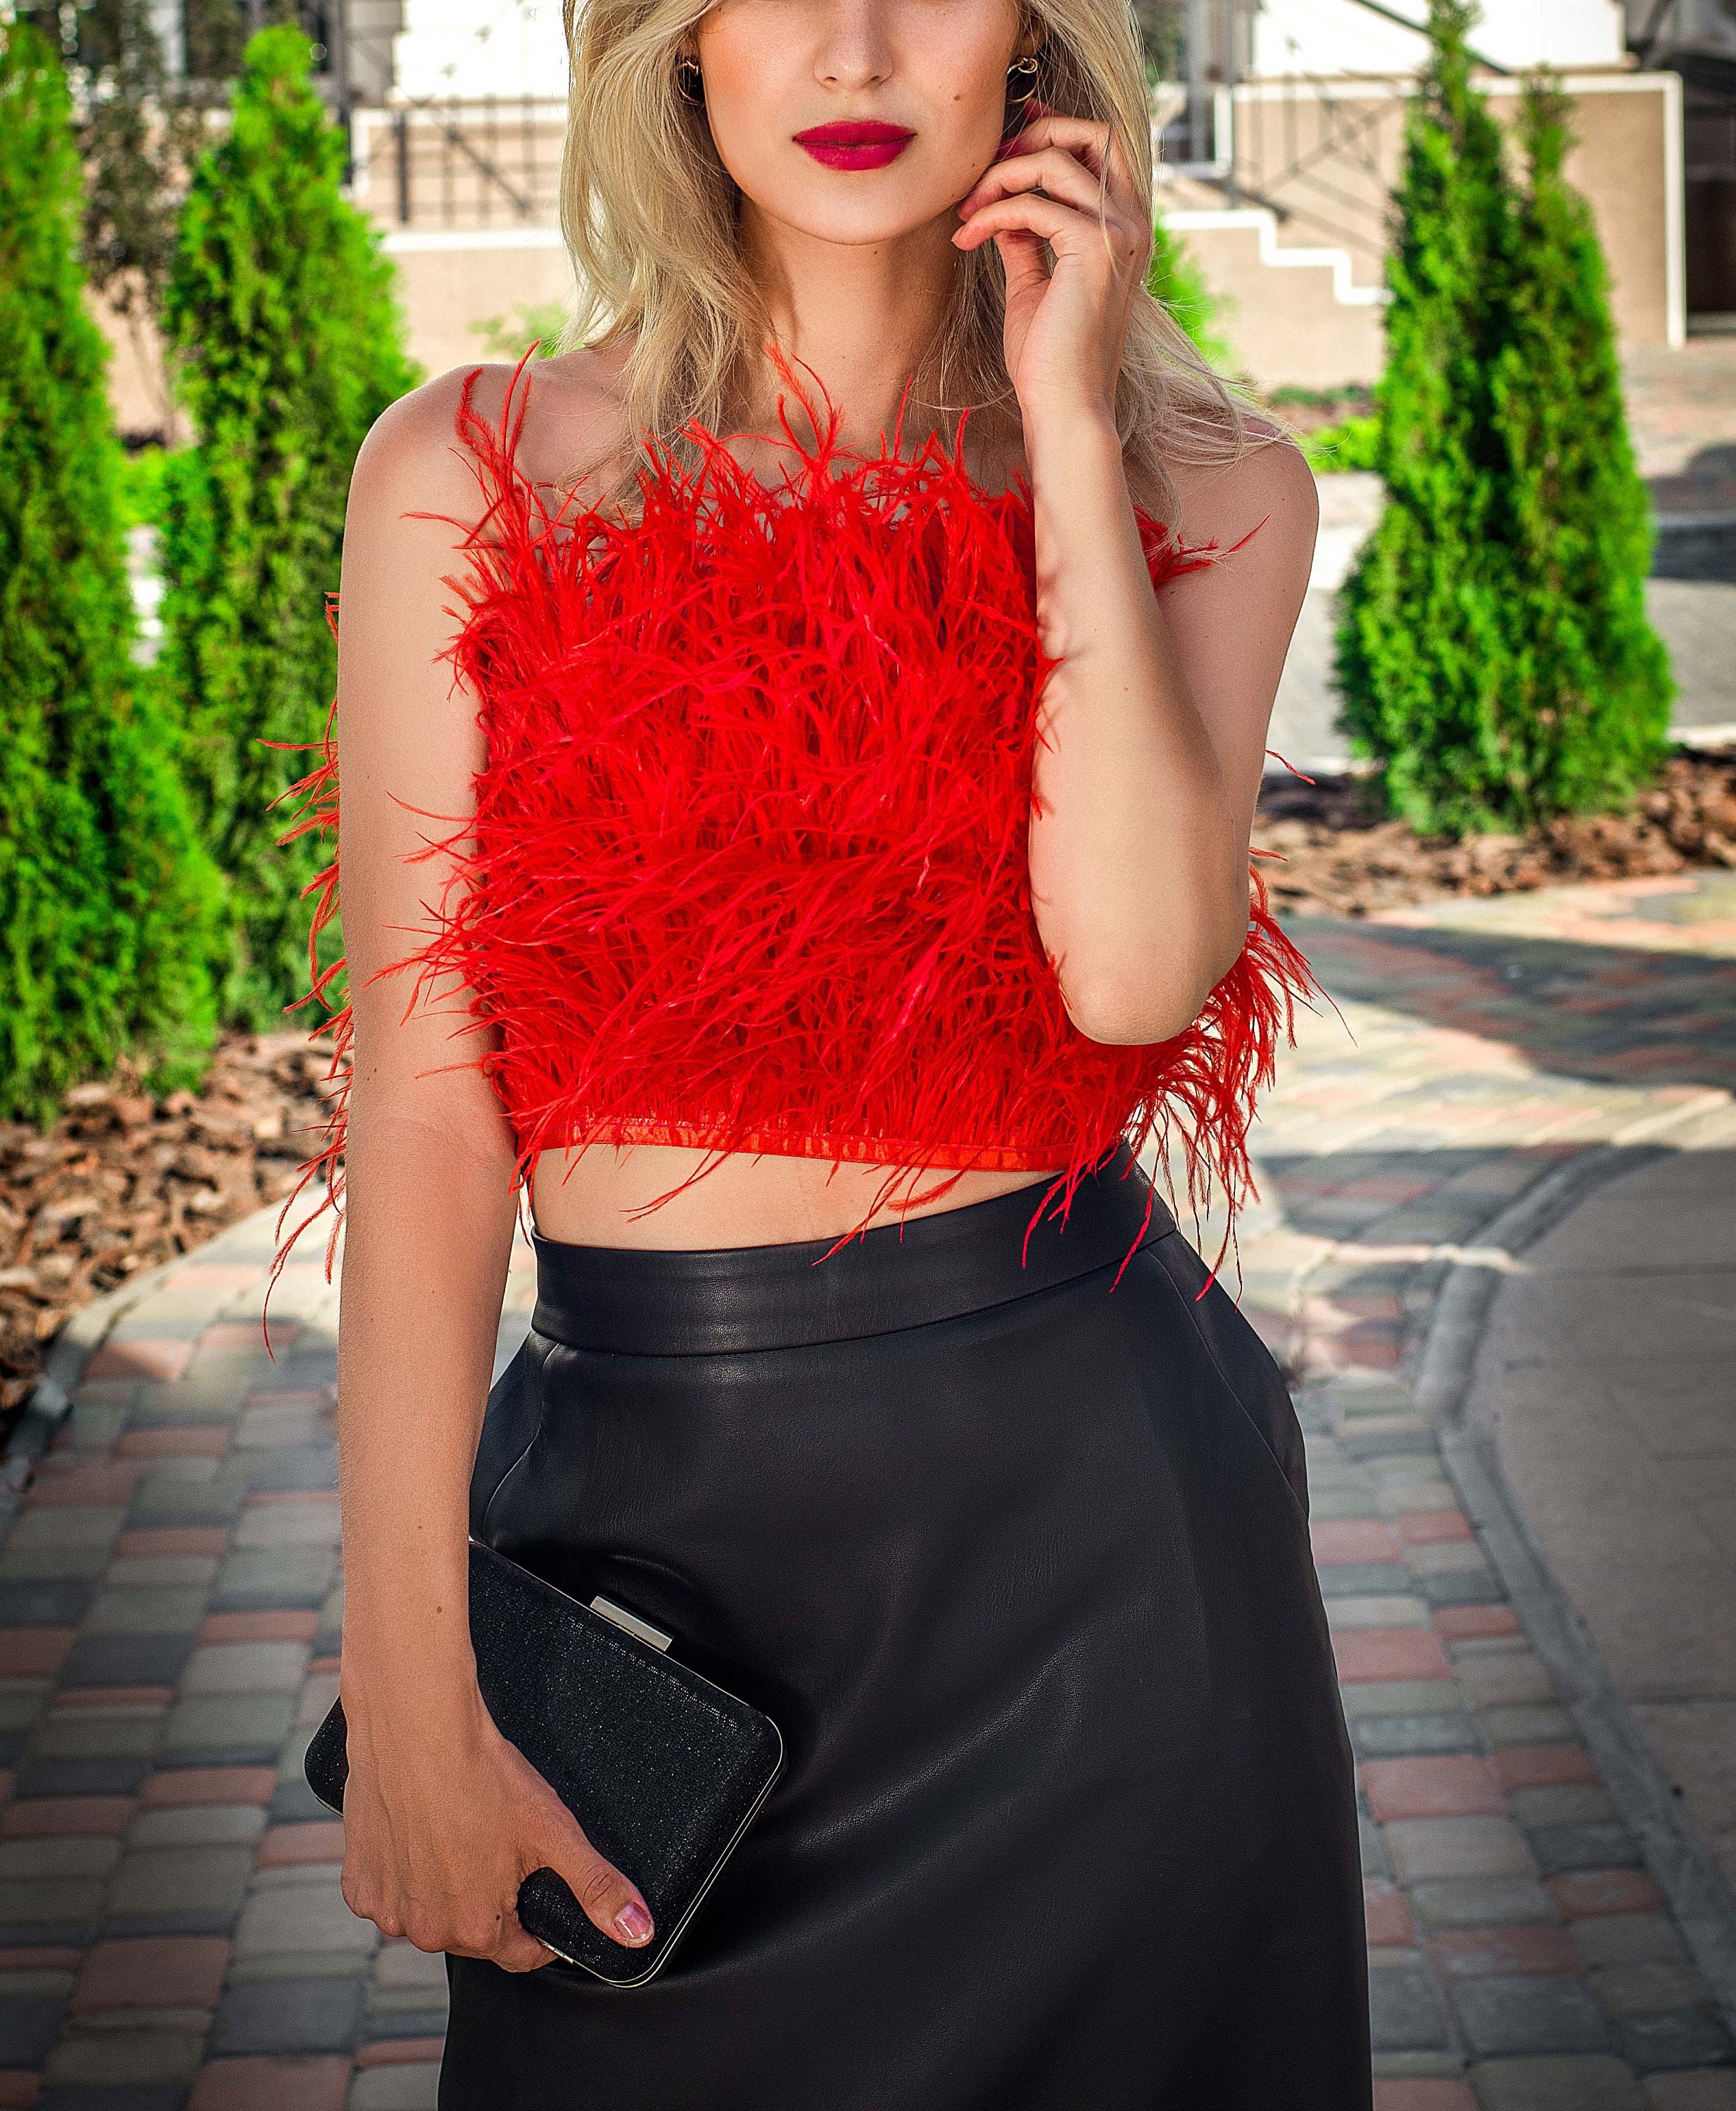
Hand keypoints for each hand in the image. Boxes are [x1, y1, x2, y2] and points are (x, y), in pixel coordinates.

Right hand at [339, 1678, 652, 1970]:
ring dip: (447, 1884)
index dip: (538, 1924)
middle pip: (473, 1930)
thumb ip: (596, 1887)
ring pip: (431, 1908)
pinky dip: (407, 1869)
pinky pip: (393, 1889)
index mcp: (472, 1929)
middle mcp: (422, 1931)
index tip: (539, 1890)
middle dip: (491, 1897)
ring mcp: (385, 1908)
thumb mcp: (553, 1831)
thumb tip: (636, 1931)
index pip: (520, 1951)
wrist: (417, 1727)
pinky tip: (422, 1831)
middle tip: (499, 1843)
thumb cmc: (482, 1775)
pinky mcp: (357, 1882)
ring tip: (461, 1831)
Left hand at [951, 110, 1149, 432]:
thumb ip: (1027, 240)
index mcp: (1123, 227)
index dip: (1053, 131)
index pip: (1100, 147)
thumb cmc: (1049, 359)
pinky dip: (992, 213)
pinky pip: (1033, 204)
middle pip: (1093, 132)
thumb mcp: (1034, 284)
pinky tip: (967, 237)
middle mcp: (1131, 222)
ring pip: (1055, 161)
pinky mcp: (1094, 249)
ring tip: (967, 211)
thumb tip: (1005, 208)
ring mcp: (1118, 233)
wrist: (1065, 407)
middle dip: (1034, 133)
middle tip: (987, 169)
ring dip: (999, 176)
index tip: (1005, 145)